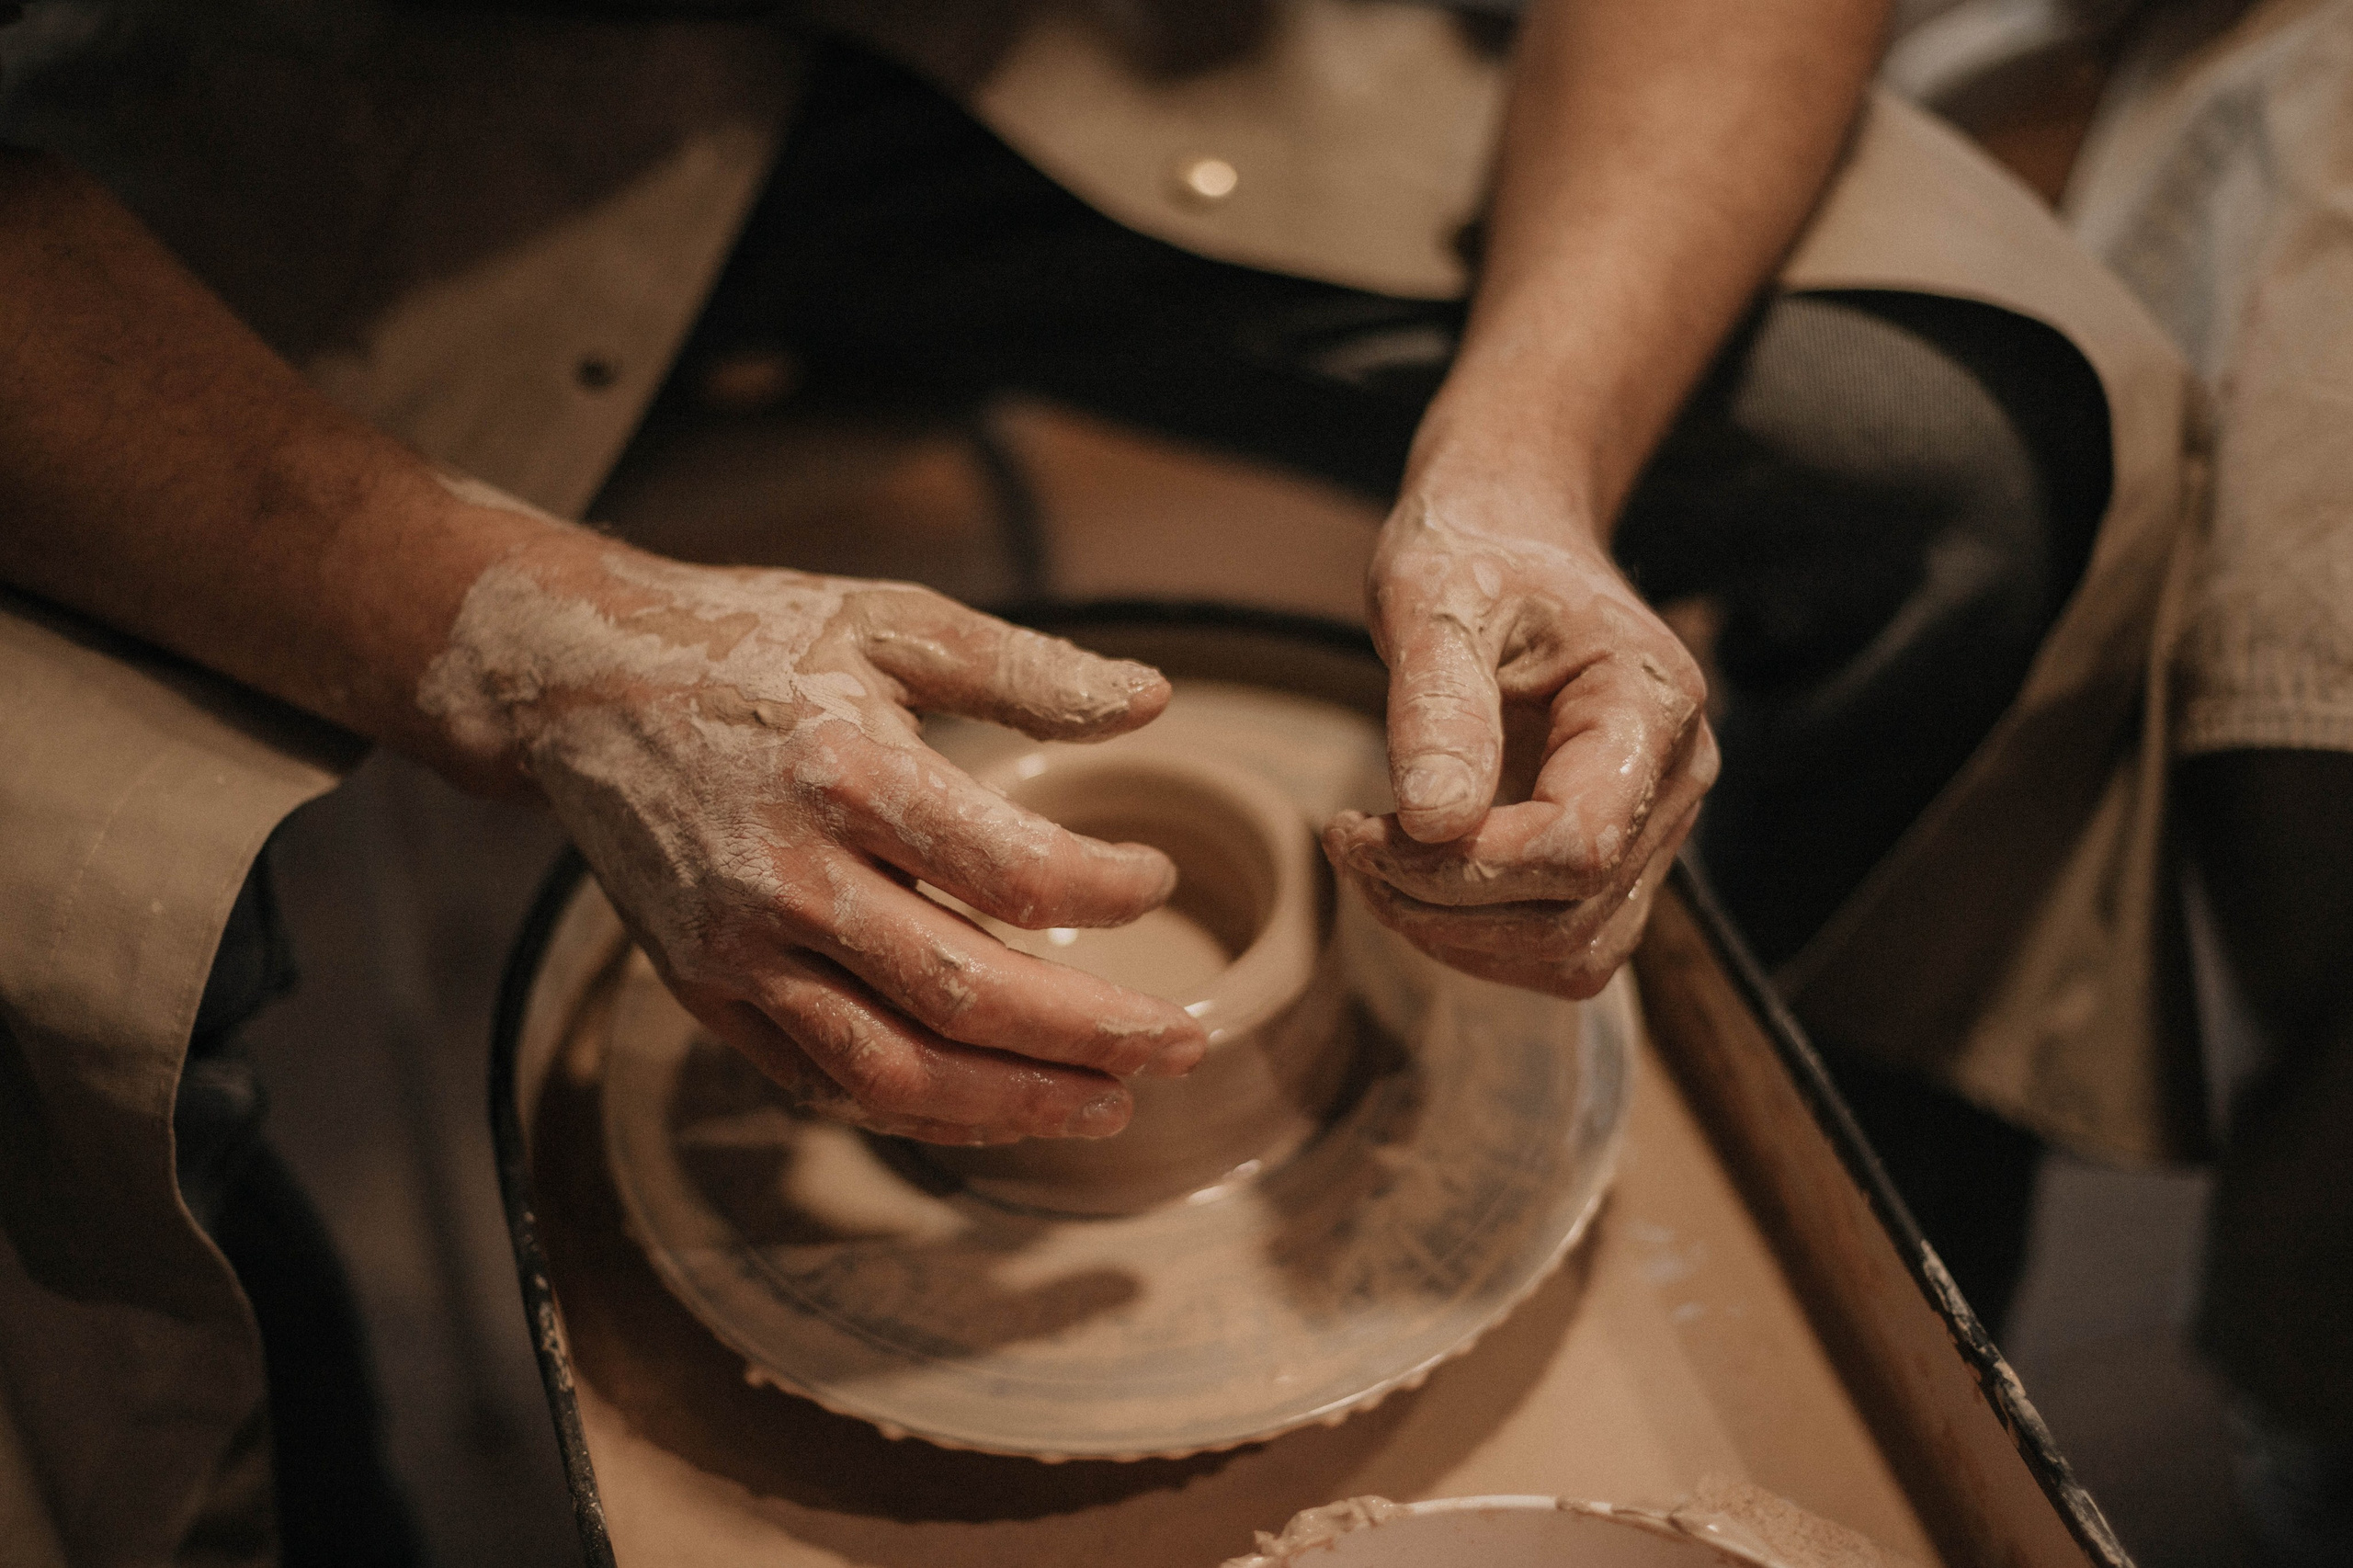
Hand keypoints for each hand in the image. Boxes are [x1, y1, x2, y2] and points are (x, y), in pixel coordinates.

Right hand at [421, 537, 1206, 1142]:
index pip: (1012, 872)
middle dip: (1092, 1036)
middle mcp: (789, 878)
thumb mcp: (888, 618)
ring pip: (894, 1071)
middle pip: (966, 995)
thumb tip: (1155, 701)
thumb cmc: (751, 643)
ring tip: (1112, 1107)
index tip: (1158, 881)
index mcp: (847, 773)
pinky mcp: (706, 993)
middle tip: (1185, 1048)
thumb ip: (1024, 667)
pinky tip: (1001, 1109)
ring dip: (1015, 1104)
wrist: (575, 685)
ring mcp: (739, 951)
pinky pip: (825, 1084)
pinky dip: (922, 1115)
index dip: (1107, 891)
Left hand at [1324, 496, 1717, 998]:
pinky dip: (1471, 934)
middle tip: (1347, 843)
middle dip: (1441, 903)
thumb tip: (1435, 824)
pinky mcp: (1612, 858)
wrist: (1509, 537)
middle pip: (1574, 913)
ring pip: (1571, 952)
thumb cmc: (1472, 551)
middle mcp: (1672, 780)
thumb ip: (1438, 705)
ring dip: (1452, 933)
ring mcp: (1650, 827)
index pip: (1580, 845)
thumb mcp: (1433, 596)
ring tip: (1370, 861)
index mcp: (1651, 705)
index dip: (1464, 867)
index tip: (1357, 829)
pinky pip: (1558, 943)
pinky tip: (1406, 875)